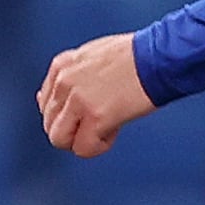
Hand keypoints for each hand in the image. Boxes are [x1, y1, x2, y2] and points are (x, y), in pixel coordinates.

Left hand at [37, 34, 154, 157]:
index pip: (45, 104)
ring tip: (105, 128)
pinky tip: (114, 129)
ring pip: (59, 139)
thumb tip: (45, 100)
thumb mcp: (92, 56)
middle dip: (72, 130)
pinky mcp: (95, 116)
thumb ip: (71, 76)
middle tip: (96, 125)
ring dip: (81, 141)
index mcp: (62, 66)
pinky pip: (83, 148)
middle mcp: (64, 82)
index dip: (69, 115)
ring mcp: (78, 100)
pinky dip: (98, 146)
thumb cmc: (136, 56)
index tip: (88, 113)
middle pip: (50, 124)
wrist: (159, 57)